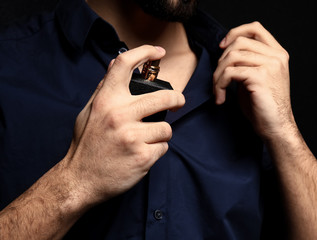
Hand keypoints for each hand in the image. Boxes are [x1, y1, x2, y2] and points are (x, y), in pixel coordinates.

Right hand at [64, 45, 184, 203]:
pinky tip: (142, 154)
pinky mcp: (143, 157)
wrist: (80, 181)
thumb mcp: (89, 112)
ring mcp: (132, 137)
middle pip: (164, 96)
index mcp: (105, 101)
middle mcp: (119, 115)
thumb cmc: (86, 145)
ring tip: (146, 140)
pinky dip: (156, 151)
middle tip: (177, 102)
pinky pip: (163, 148)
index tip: (158, 52)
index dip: (145, 52)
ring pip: (166, 128)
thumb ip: (104, 88)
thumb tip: (115, 63)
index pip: (124, 64)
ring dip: (161, 134)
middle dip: (176, 99)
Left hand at [213, 22, 293, 139]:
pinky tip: (221, 98)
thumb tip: (225, 53)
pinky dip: (220, 85)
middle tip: (217, 80)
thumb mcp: (255, 78)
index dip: (235, 33)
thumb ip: (245, 63)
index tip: (222, 48)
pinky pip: (230, 72)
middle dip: (221, 61)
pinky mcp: (261, 77)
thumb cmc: (262, 107)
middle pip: (239, 42)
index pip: (255, 28)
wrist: (276, 128)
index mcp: (277, 54)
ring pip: (232, 57)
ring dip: (218, 75)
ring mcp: (271, 65)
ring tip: (218, 91)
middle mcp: (277, 56)